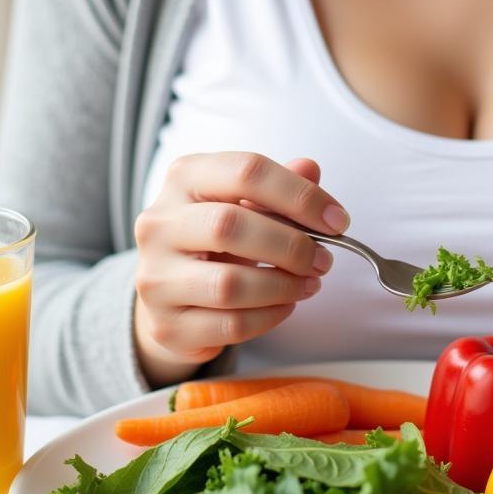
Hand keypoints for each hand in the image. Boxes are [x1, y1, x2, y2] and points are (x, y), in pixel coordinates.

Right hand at [132, 153, 347, 386]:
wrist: (170, 293)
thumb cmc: (216, 240)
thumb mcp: (245, 203)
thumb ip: (279, 185)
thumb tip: (311, 169)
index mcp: (183, 179)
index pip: (246, 172)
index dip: (300, 195)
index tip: (337, 220)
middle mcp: (158, 224)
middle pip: (231, 226)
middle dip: (292, 246)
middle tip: (324, 260)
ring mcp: (156, 278)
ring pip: (230, 285)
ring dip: (284, 286)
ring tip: (309, 283)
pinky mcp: (167, 324)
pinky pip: (230, 324)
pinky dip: (270, 316)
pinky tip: (285, 305)